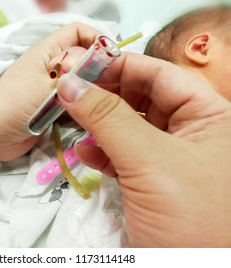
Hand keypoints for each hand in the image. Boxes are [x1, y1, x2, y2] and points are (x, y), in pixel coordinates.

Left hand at [0, 23, 101, 160]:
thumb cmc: (14, 105)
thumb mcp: (46, 85)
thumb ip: (74, 72)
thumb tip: (98, 58)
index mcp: (46, 52)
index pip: (77, 32)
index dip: (95, 38)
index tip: (111, 58)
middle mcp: (51, 66)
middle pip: (82, 58)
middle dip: (98, 68)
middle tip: (113, 86)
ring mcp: (52, 88)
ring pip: (81, 82)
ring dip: (92, 90)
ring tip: (105, 102)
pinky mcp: (53, 107)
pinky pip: (75, 101)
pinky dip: (84, 106)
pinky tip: (94, 114)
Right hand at [57, 52, 230, 246]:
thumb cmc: (190, 218)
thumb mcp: (148, 160)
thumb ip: (106, 117)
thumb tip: (71, 84)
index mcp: (210, 117)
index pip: (161, 75)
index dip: (121, 66)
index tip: (84, 63)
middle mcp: (192, 132)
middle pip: (142, 98)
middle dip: (106, 93)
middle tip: (72, 87)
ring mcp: (170, 158)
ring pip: (128, 126)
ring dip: (99, 122)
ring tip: (74, 115)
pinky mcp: (151, 181)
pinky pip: (123, 155)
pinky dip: (102, 151)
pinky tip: (87, 151)